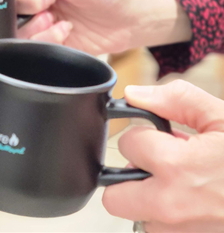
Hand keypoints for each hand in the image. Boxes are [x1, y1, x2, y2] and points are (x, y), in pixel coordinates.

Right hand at [15, 0, 190, 54]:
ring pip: (15, 29)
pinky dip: (49, 38)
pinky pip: (31, 46)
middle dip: (32, 2)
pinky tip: (66, 29)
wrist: (124, 20)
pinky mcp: (46, 45)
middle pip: (8, 6)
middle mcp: (33, 3)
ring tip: (55, 18)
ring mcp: (38, 25)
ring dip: (37, 23)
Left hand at [102, 80, 223, 232]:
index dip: (144, 137)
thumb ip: (177, 100)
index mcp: (179, 168)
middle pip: (114, 197)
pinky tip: (201, 205)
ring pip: (140, 218)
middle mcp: (172, 207)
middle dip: (130, 179)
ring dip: (154, 203)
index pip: (128, 144)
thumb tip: (134, 94)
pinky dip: (174, 220)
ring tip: (190, 188)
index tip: (163, 138)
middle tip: (160, 168)